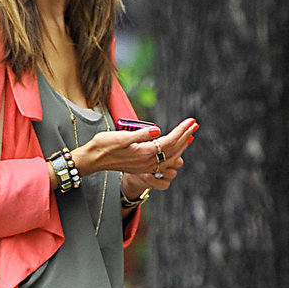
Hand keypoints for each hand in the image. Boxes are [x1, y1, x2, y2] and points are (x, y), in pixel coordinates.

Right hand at [75, 117, 197, 200]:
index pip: (169, 141)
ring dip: (181, 145)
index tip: (191, 121)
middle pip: (173, 149)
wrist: (93, 159)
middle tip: (195, 124)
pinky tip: (176, 148)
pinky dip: (173, 153)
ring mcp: (146, 166)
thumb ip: (140, 135)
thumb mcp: (120, 137)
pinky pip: (163, 161)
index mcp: (144, 153)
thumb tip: (158, 130)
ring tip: (190, 135)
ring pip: (170, 156)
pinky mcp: (142, 166)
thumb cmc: (103, 145)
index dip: (181, 131)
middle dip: (185, 136)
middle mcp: (147, 162)